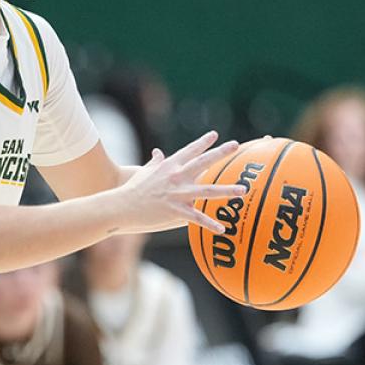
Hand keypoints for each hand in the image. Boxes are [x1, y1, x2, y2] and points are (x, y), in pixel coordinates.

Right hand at [112, 132, 243, 234]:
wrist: (122, 206)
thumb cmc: (133, 189)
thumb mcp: (144, 172)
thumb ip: (155, 161)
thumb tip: (157, 152)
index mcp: (170, 166)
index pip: (190, 151)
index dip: (203, 142)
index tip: (215, 135)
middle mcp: (176, 177)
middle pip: (203, 163)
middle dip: (220, 153)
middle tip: (236, 146)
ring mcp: (177, 194)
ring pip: (207, 191)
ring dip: (226, 191)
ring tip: (242, 190)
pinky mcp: (175, 211)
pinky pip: (197, 218)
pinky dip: (210, 224)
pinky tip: (222, 229)